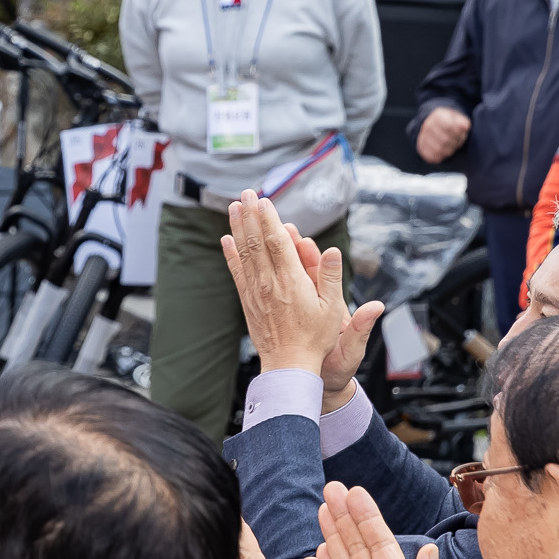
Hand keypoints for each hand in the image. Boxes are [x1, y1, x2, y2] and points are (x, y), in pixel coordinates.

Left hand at [222, 191, 381, 390]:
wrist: (289, 365)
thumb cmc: (316, 339)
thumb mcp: (333, 309)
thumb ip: (330, 277)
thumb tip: (333, 250)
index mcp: (292, 281)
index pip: (277, 242)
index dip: (269, 219)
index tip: (263, 200)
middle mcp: (270, 282)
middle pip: (257, 241)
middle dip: (251, 215)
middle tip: (246, 193)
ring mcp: (256, 291)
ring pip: (244, 253)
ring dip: (238, 228)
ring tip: (233, 207)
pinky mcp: (248, 300)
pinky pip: (237, 272)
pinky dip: (230, 254)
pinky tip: (226, 240)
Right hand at [416, 107, 470, 164]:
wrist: (436, 125)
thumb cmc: (452, 123)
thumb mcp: (459, 119)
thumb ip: (462, 122)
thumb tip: (464, 127)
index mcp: (438, 116)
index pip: (449, 127)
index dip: (458, 133)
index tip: (461, 132)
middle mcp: (427, 125)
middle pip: (445, 140)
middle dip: (455, 142)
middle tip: (457, 141)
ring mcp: (423, 137)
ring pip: (439, 149)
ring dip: (449, 150)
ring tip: (452, 146)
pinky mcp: (421, 148)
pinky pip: (432, 156)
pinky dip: (441, 156)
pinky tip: (445, 151)